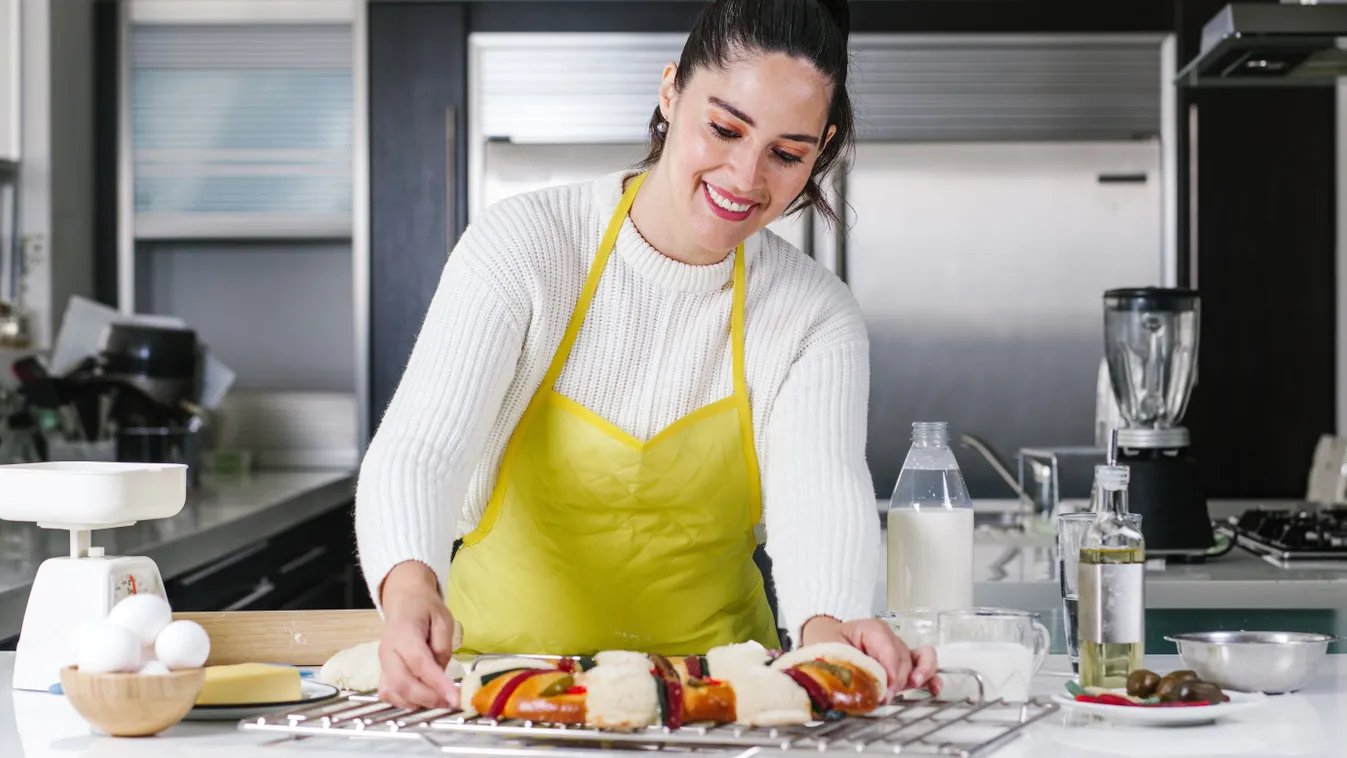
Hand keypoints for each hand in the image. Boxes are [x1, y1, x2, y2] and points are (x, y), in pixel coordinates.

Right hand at [377, 561, 459, 709]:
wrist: (404, 600)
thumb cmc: (425, 608)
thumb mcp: (443, 618)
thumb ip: (443, 645)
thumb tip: (441, 672)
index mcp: (404, 633)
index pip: (419, 663)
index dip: (437, 683)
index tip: (454, 698)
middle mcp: (388, 651)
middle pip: (402, 683)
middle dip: (428, 698)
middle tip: (450, 702)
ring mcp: (382, 662)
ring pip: (393, 692)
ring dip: (417, 702)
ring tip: (440, 700)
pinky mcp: (383, 671)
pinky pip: (389, 693)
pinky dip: (405, 701)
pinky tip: (424, 698)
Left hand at [800, 615, 939, 698]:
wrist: (825, 638)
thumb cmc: (827, 642)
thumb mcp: (831, 650)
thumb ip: (845, 666)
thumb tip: (858, 689)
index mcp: (872, 629)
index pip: (889, 650)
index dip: (889, 672)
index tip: (884, 692)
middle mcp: (890, 638)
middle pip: (903, 659)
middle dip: (897, 680)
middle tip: (884, 697)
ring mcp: (898, 650)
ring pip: (921, 658)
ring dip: (923, 672)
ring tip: (916, 683)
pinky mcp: (902, 663)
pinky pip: (923, 665)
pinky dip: (930, 676)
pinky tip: (933, 689)